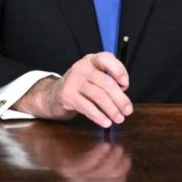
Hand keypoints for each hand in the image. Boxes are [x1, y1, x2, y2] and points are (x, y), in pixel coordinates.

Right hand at [13, 52, 132, 127]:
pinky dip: (99, 116)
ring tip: (119, 119)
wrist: (53, 95)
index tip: (125, 85)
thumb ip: (109, 81)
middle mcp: (82, 67)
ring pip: (99, 96)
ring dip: (112, 110)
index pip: (107, 59)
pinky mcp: (67, 96)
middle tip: (128, 111)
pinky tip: (106, 122)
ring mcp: (73, 81)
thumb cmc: (81, 86)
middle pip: (106, 82)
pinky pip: (88, 107)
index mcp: (91, 60)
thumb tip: (123, 96)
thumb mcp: (94, 77)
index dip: (119, 71)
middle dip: (120, 98)